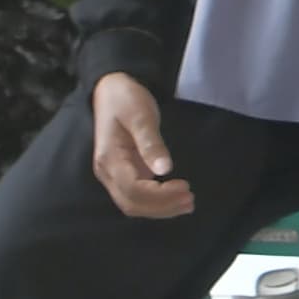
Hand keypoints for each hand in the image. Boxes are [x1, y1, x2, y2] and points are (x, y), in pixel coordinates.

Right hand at [90, 73, 192, 218]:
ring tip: (187, 203)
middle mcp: (107, 172)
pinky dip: (154, 202)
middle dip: (161, 207)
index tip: (185, 187)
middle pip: (131, 203)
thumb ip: (151, 143)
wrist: (111, 90)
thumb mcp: (141, 116)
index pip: (133, 189)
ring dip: (159, 209)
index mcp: (110, 158)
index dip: (160, 195)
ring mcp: (113, 174)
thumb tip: (165, 170)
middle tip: (191, 200)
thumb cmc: (126, 100)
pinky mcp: (122, 172)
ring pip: (132, 203)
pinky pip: (135, 195)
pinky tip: (173, 198)